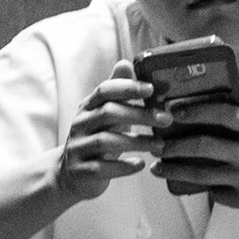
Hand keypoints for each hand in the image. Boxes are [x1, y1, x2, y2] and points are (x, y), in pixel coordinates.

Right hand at [53, 73, 159, 202]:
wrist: (71, 175)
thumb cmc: (97, 139)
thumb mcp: (105, 115)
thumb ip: (117, 92)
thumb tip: (126, 63)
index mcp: (88, 107)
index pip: (105, 90)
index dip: (128, 87)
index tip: (152, 89)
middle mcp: (80, 124)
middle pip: (108, 113)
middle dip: (140, 114)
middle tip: (167, 119)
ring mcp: (78, 148)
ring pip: (105, 141)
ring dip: (137, 141)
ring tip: (160, 144)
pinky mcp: (80, 171)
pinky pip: (101, 168)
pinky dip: (123, 166)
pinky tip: (141, 164)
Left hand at [150, 78, 238, 219]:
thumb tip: (237, 78)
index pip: (225, 114)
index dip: (196, 111)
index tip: (175, 111)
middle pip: (205, 146)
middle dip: (175, 144)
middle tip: (158, 142)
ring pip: (202, 174)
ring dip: (175, 170)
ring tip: (159, 165)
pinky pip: (214, 193)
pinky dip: (199, 188)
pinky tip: (186, 183)